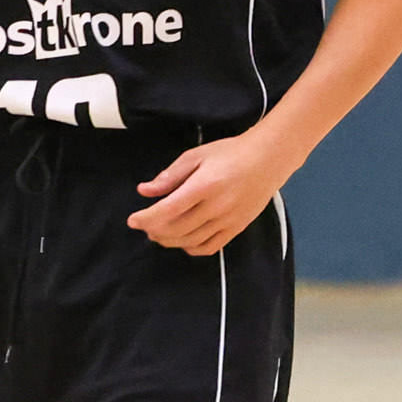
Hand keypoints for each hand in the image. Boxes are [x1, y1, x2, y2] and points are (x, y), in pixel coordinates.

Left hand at [127, 127, 290, 254]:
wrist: (268, 159)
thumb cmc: (230, 153)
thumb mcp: (196, 156)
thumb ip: (170, 176)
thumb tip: (144, 191)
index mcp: (204, 186)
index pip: (167, 210)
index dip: (146, 218)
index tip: (132, 220)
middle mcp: (216, 207)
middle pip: (176, 229)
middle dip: (155, 230)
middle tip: (144, 226)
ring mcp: (228, 220)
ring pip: (191, 241)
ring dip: (169, 241)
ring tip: (158, 234)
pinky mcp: (237, 228)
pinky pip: (210, 247)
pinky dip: (192, 248)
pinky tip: (183, 242)